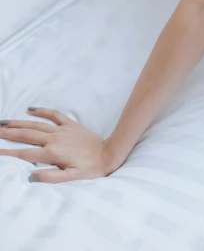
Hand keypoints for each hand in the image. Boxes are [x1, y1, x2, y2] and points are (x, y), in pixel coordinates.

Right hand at [0, 107, 116, 182]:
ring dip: (19, 122)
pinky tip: (31, 109)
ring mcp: (62, 130)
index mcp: (52, 154)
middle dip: (9, 133)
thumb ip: (50, 178)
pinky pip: (53, 115)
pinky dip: (42, 111)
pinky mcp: (70, 124)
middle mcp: (54, 139)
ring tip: (5, 122)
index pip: (25, 153)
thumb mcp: (71, 178)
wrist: (108, 153)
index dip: (8, 152)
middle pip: (26, 135)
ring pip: (36, 124)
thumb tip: (30, 177)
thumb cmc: (90, 169)